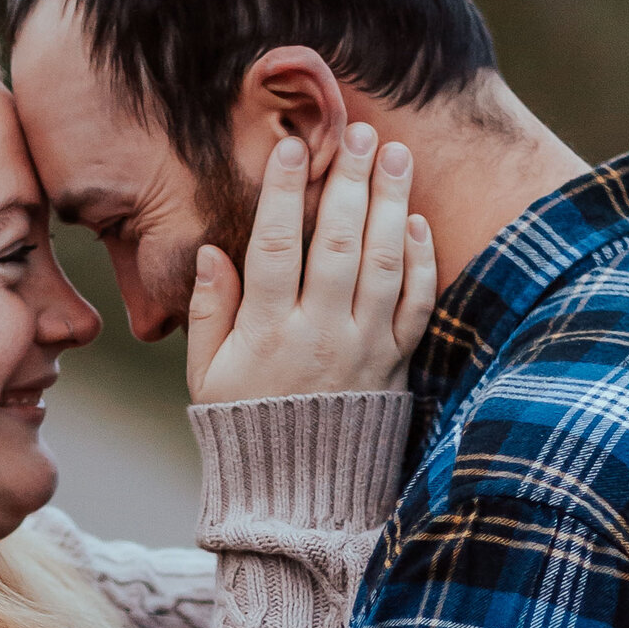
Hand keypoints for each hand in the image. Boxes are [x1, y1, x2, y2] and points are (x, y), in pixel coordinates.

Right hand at [187, 123, 435, 403]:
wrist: (298, 497)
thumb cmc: (245, 427)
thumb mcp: (207, 376)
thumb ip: (208, 312)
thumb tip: (211, 252)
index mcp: (266, 334)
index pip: (274, 248)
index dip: (281, 193)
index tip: (290, 146)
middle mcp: (320, 335)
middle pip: (338, 243)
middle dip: (349, 181)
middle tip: (359, 131)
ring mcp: (364, 349)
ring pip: (384, 263)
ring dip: (391, 203)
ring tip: (395, 154)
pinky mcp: (396, 364)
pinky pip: (416, 306)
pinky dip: (421, 261)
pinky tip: (415, 221)